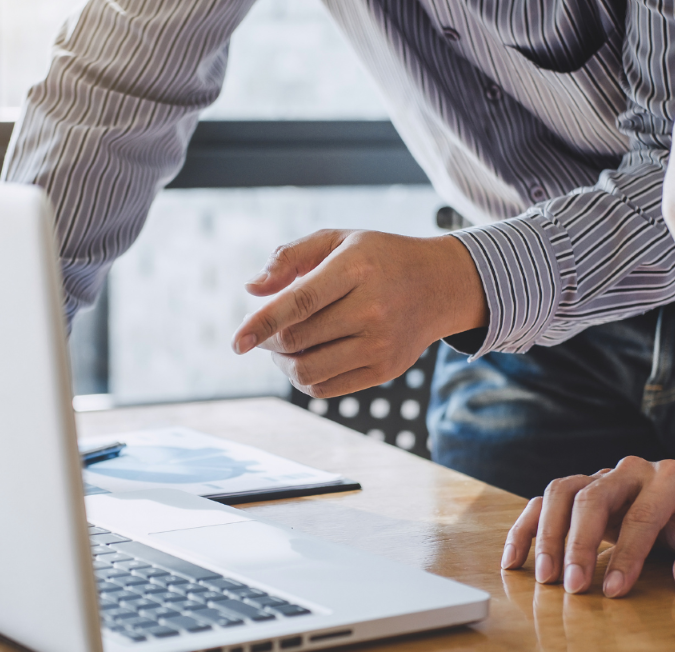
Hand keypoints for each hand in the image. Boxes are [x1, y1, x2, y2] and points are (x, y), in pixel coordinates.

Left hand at [230, 229, 487, 397]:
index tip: (236, 342)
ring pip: (308, 371)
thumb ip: (290, 257)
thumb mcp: (338, 239)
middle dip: (268, 341)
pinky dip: (304, 379)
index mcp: (357, 268)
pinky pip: (326, 388)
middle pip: (297, 340)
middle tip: (264, 332)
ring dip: (282, 364)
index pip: (299, 303)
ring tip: (282, 348)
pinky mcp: (385, 370)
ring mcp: (381, 344)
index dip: (262, 324)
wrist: (439, 285)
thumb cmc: (377, 258)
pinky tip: (304, 360)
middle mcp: (372, 308)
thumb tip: (253, 289)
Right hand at [501, 457, 674, 597]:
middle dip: (578, 544)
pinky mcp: (581, 490)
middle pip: (591, 498)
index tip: (614, 591)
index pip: (641, 515)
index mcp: (670, 479)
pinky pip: (543, 502)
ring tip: (544, 577)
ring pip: (561, 493)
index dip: (627, 555)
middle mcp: (631, 471)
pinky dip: (525, 529)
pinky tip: (514, 561)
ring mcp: (601, 477)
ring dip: (547, 535)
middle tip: (572, 585)